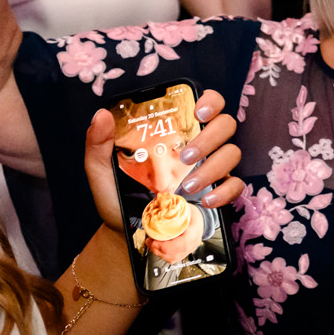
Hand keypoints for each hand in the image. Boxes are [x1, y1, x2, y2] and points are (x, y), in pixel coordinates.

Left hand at [79, 89, 243, 234]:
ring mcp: (211, 168)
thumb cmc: (119, 196)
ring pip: (232, 153)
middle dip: (209, 138)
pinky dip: (225, 192)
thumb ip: (98, 144)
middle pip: (225, 125)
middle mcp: (199, 145)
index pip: (206, 104)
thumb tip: (102, 115)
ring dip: (214, 166)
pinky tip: (206, 200)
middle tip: (185, 156)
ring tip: (188, 184)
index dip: (210, 101)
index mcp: (176, 132)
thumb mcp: (103, 171)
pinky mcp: (218, 193)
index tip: (197, 112)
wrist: (128, 233)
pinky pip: (235, 186)